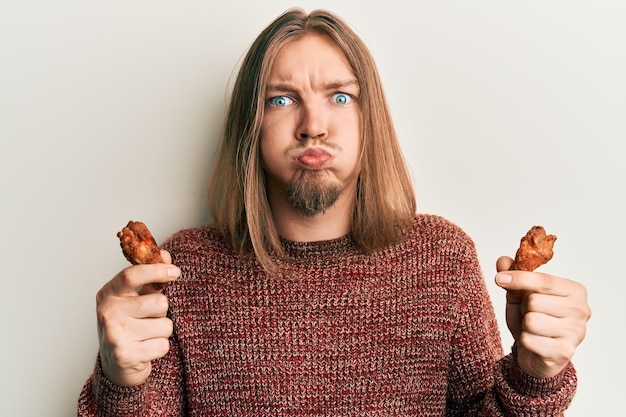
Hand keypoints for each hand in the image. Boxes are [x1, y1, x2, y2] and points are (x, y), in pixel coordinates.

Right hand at [96, 250, 179, 386]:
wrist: (116, 365)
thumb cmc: (129, 325)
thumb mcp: (134, 299)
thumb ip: (150, 279)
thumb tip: (165, 255)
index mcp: (108, 294)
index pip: (132, 274)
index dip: (157, 270)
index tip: (176, 272)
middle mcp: (107, 313)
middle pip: (159, 302)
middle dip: (162, 312)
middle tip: (150, 319)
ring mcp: (115, 335)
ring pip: (165, 325)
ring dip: (162, 331)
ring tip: (147, 335)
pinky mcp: (125, 355)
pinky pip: (163, 345)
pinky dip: (160, 348)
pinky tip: (146, 350)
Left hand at [495, 256, 590, 378]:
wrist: (537, 353)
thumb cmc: (533, 318)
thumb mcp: (519, 295)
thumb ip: (512, 276)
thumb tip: (502, 261)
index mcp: (575, 291)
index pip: (543, 281)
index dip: (519, 278)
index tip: (499, 278)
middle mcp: (581, 310)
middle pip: (534, 301)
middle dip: (524, 308)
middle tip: (530, 314)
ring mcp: (576, 333)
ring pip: (531, 321)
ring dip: (524, 326)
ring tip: (533, 329)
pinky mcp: (564, 352)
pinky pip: (529, 340)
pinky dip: (525, 341)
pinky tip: (535, 343)